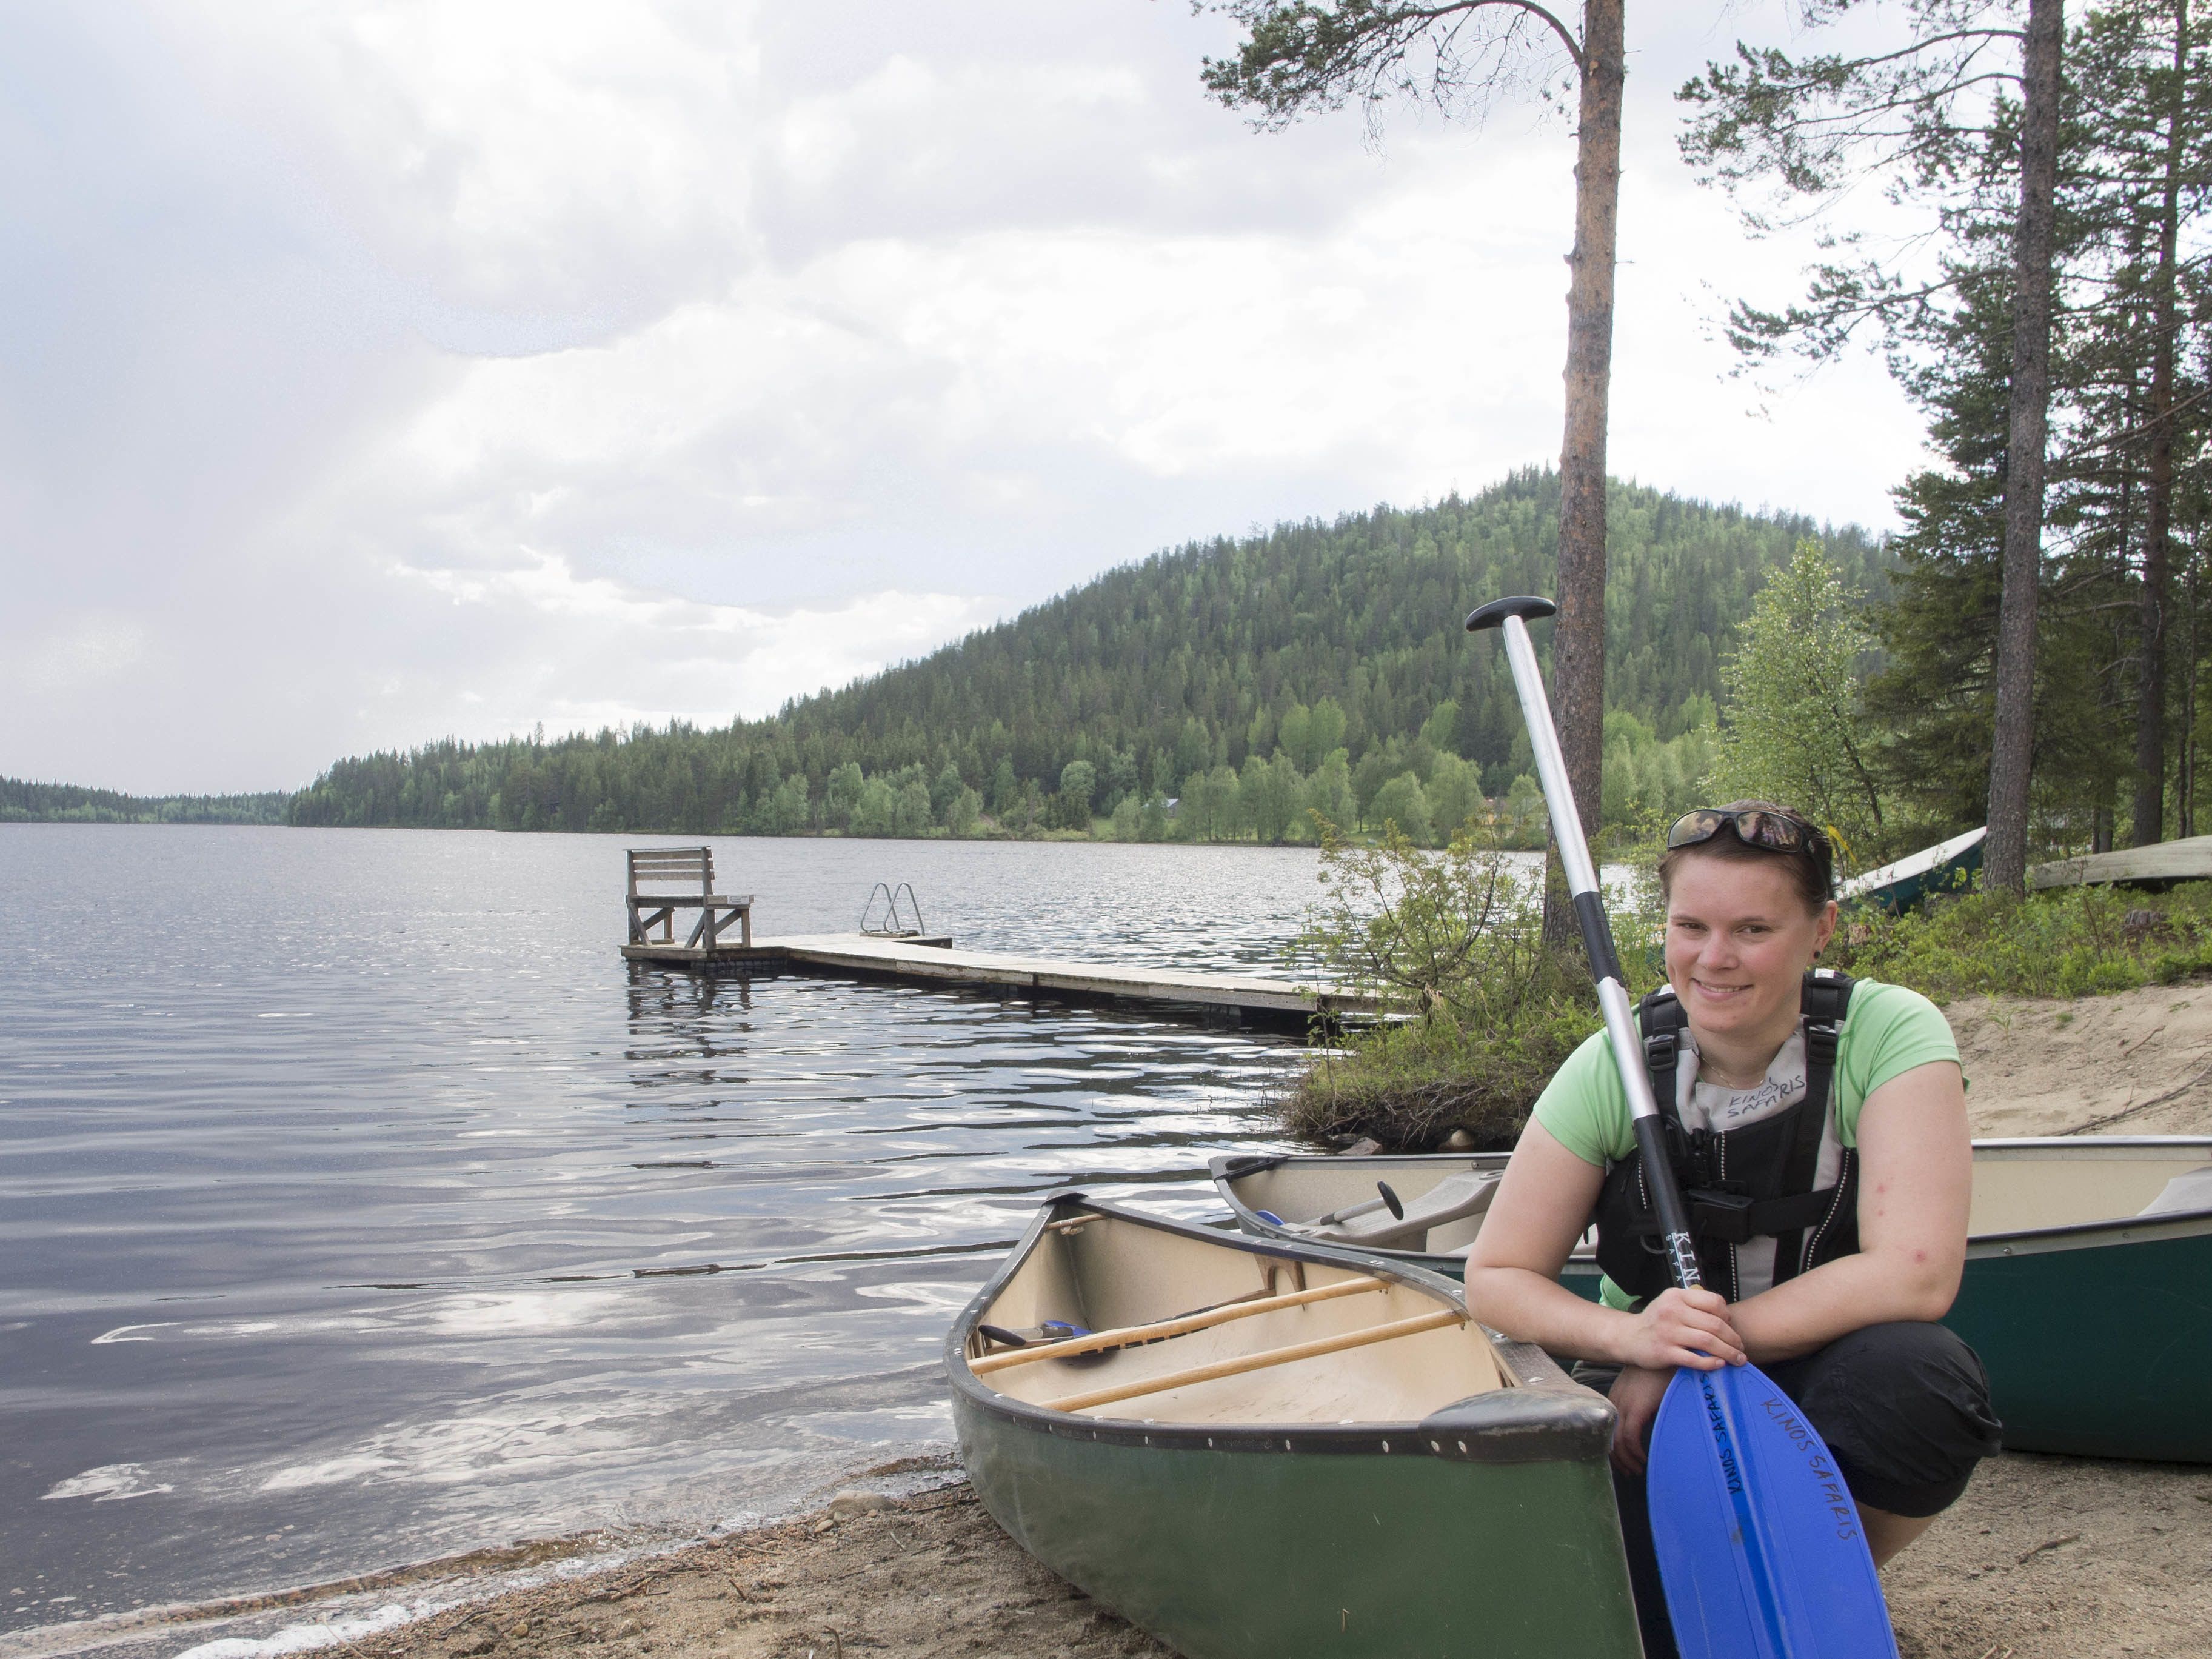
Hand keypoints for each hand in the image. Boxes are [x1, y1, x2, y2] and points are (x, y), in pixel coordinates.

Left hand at [1609, 1363, 1671, 1475]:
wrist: (1669, 1354)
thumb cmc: (1662, 1372)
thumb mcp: (1647, 1390)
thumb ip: (1643, 1405)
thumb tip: (1647, 1423)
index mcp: (1616, 1398)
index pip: (1607, 1428)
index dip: (1613, 1448)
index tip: (1623, 1461)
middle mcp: (1616, 1402)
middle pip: (1608, 1437)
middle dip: (1617, 1459)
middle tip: (1629, 1472)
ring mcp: (1625, 1405)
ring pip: (1617, 1441)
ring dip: (1627, 1460)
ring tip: (1638, 1470)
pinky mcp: (1637, 1408)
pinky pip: (1630, 1437)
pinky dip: (1635, 1452)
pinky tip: (1644, 1458)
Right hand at [1615, 1286, 1744, 1372]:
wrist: (1629, 1337)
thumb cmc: (1656, 1321)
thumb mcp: (1671, 1303)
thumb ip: (1694, 1305)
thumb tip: (1726, 1316)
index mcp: (1677, 1296)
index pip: (1713, 1302)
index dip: (1727, 1315)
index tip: (1731, 1327)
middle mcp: (1672, 1311)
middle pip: (1714, 1324)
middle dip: (1733, 1339)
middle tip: (1740, 1348)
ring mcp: (1668, 1332)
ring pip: (1708, 1342)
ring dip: (1728, 1352)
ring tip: (1737, 1360)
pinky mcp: (1664, 1352)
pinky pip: (1695, 1359)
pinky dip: (1711, 1363)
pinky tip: (1719, 1365)